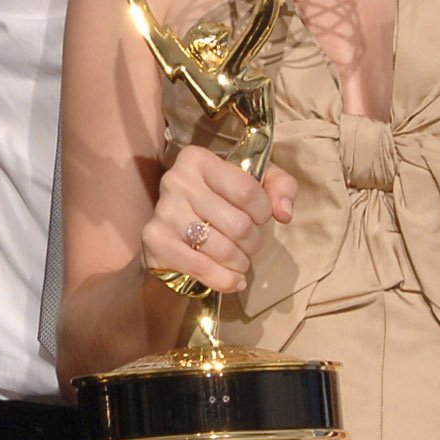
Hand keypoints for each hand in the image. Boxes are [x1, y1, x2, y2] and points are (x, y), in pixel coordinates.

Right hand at [139, 146, 295, 294]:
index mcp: (198, 159)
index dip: (264, 211)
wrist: (175, 230)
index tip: (261, 217)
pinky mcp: (156, 241)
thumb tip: (283, 213)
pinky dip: (225, 280)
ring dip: (241, 262)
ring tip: (239, 260)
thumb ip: (281, 186)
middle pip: (238, 225)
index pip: (247, 190)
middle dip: (253, 242)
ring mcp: (164, 212)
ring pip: (224, 250)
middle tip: (249, 244)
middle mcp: (176, 180)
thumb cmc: (221, 202)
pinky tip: (233, 279)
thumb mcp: (254, 183)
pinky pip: (203, 268)